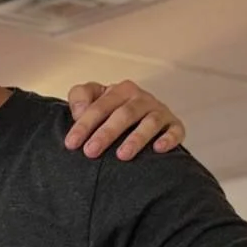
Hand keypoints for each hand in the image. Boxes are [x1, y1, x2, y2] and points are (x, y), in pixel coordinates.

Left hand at [65, 80, 184, 160]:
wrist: (140, 114)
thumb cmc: (110, 111)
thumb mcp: (92, 98)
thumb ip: (80, 97)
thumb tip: (79, 111)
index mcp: (120, 91)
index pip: (99, 106)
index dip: (84, 124)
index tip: (71, 143)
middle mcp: (141, 99)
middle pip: (124, 114)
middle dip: (106, 133)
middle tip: (91, 152)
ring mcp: (159, 111)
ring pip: (150, 122)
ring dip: (136, 138)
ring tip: (122, 155)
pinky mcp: (174, 125)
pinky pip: (175, 130)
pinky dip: (169, 139)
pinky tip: (159, 149)